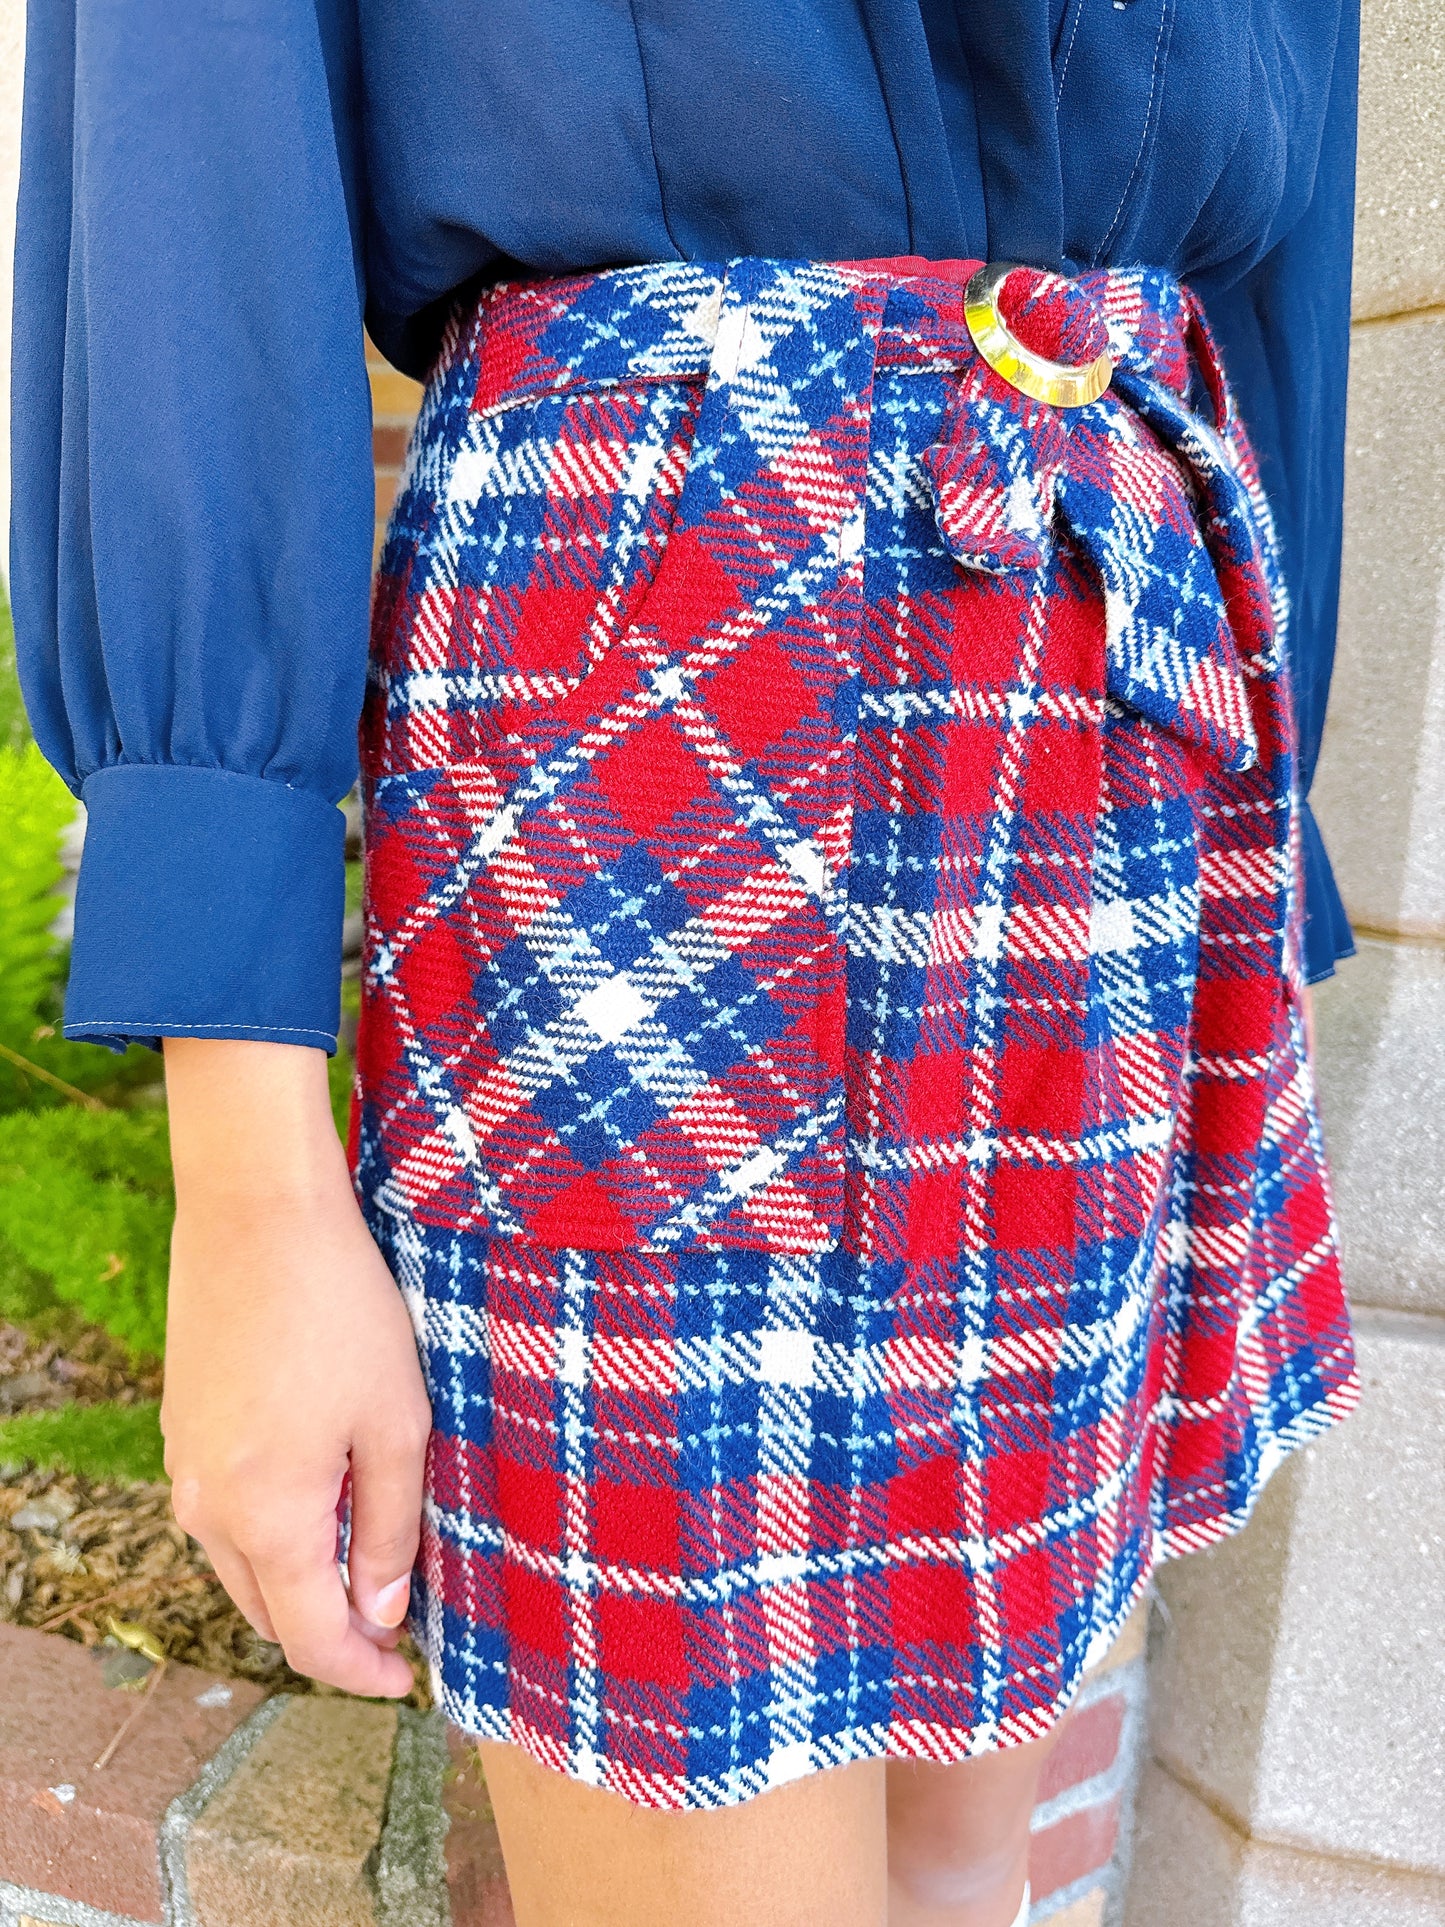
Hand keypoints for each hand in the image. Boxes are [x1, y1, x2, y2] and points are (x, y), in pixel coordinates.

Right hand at [161, 1039, 431, 1697]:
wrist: (257, 1212)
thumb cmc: (343, 1311)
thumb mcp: (395, 1422)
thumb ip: (390, 1529)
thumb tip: (384, 1615)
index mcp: (266, 1518)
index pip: (311, 1638)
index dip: (363, 1670)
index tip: (409, 1679)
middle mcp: (207, 1508)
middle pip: (269, 1611)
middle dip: (332, 1633)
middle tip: (399, 1629)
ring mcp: (185, 1465)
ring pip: (243, 1563)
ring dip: (301, 1582)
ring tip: (371, 1565)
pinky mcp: (184, 1425)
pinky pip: (225, 1511)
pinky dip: (273, 1532)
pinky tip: (324, 1499)